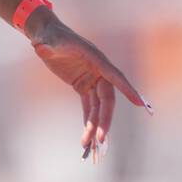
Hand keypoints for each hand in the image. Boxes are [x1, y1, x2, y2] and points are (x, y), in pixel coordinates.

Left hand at [25, 10, 152, 162]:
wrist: (46, 35)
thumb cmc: (48, 36)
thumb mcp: (46, 41)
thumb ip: (46, 47)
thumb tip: (41, 48)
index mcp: (95, 58)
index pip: (114, 76)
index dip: (128, 90)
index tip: (140, 104)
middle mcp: (98, 70)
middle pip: (107, 100)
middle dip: (104, 120)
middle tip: (100, 140)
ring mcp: (92, 79)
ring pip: (99, 107)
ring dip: (96, 126)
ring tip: (91, 147)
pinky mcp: (84, 85)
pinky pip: (90, 107)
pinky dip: (89, 121)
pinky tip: (88, 138)